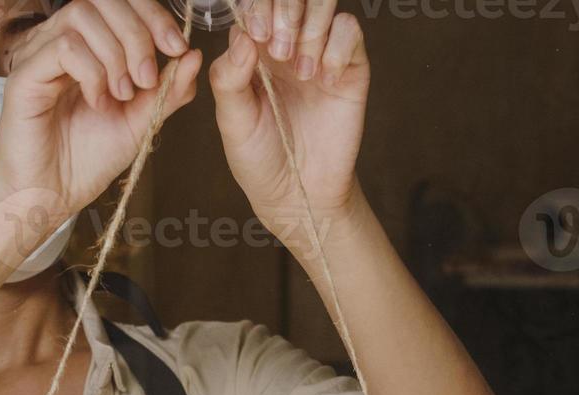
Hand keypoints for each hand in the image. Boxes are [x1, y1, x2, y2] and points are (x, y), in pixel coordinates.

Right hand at [0, 0, 202, 253]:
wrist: (51, 198)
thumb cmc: (86, 161)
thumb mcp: (141, 122)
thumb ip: (168, 90)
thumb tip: (193, 54)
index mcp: (88, 46)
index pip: (120, 2)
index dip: (153, 15)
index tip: (177, 48)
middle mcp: (61, 42)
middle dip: (139, 32)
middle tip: (148, 78)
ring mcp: (40, 55)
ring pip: (82, 16)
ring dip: (115, 54)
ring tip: (123, 94)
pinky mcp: (25, 75)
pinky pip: (64, 47)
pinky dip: (92, 72)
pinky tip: (98, 101)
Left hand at [209, 2, 369, 252]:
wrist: (298, 193)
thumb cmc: (259, 157)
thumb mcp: (232, 120)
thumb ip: (228, 77)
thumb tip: (243, 36)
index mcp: (252, 49)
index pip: (255, 3)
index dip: (258, 7)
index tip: (259, 37)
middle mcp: (286, 43)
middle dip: (285, 11)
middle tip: (279, 52)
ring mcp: (320, 52)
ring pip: (323, 5)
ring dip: (311, 29)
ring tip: (301, 72)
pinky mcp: (350, 67)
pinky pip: (350, 31)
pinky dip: (337, 48)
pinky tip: (326, 81)